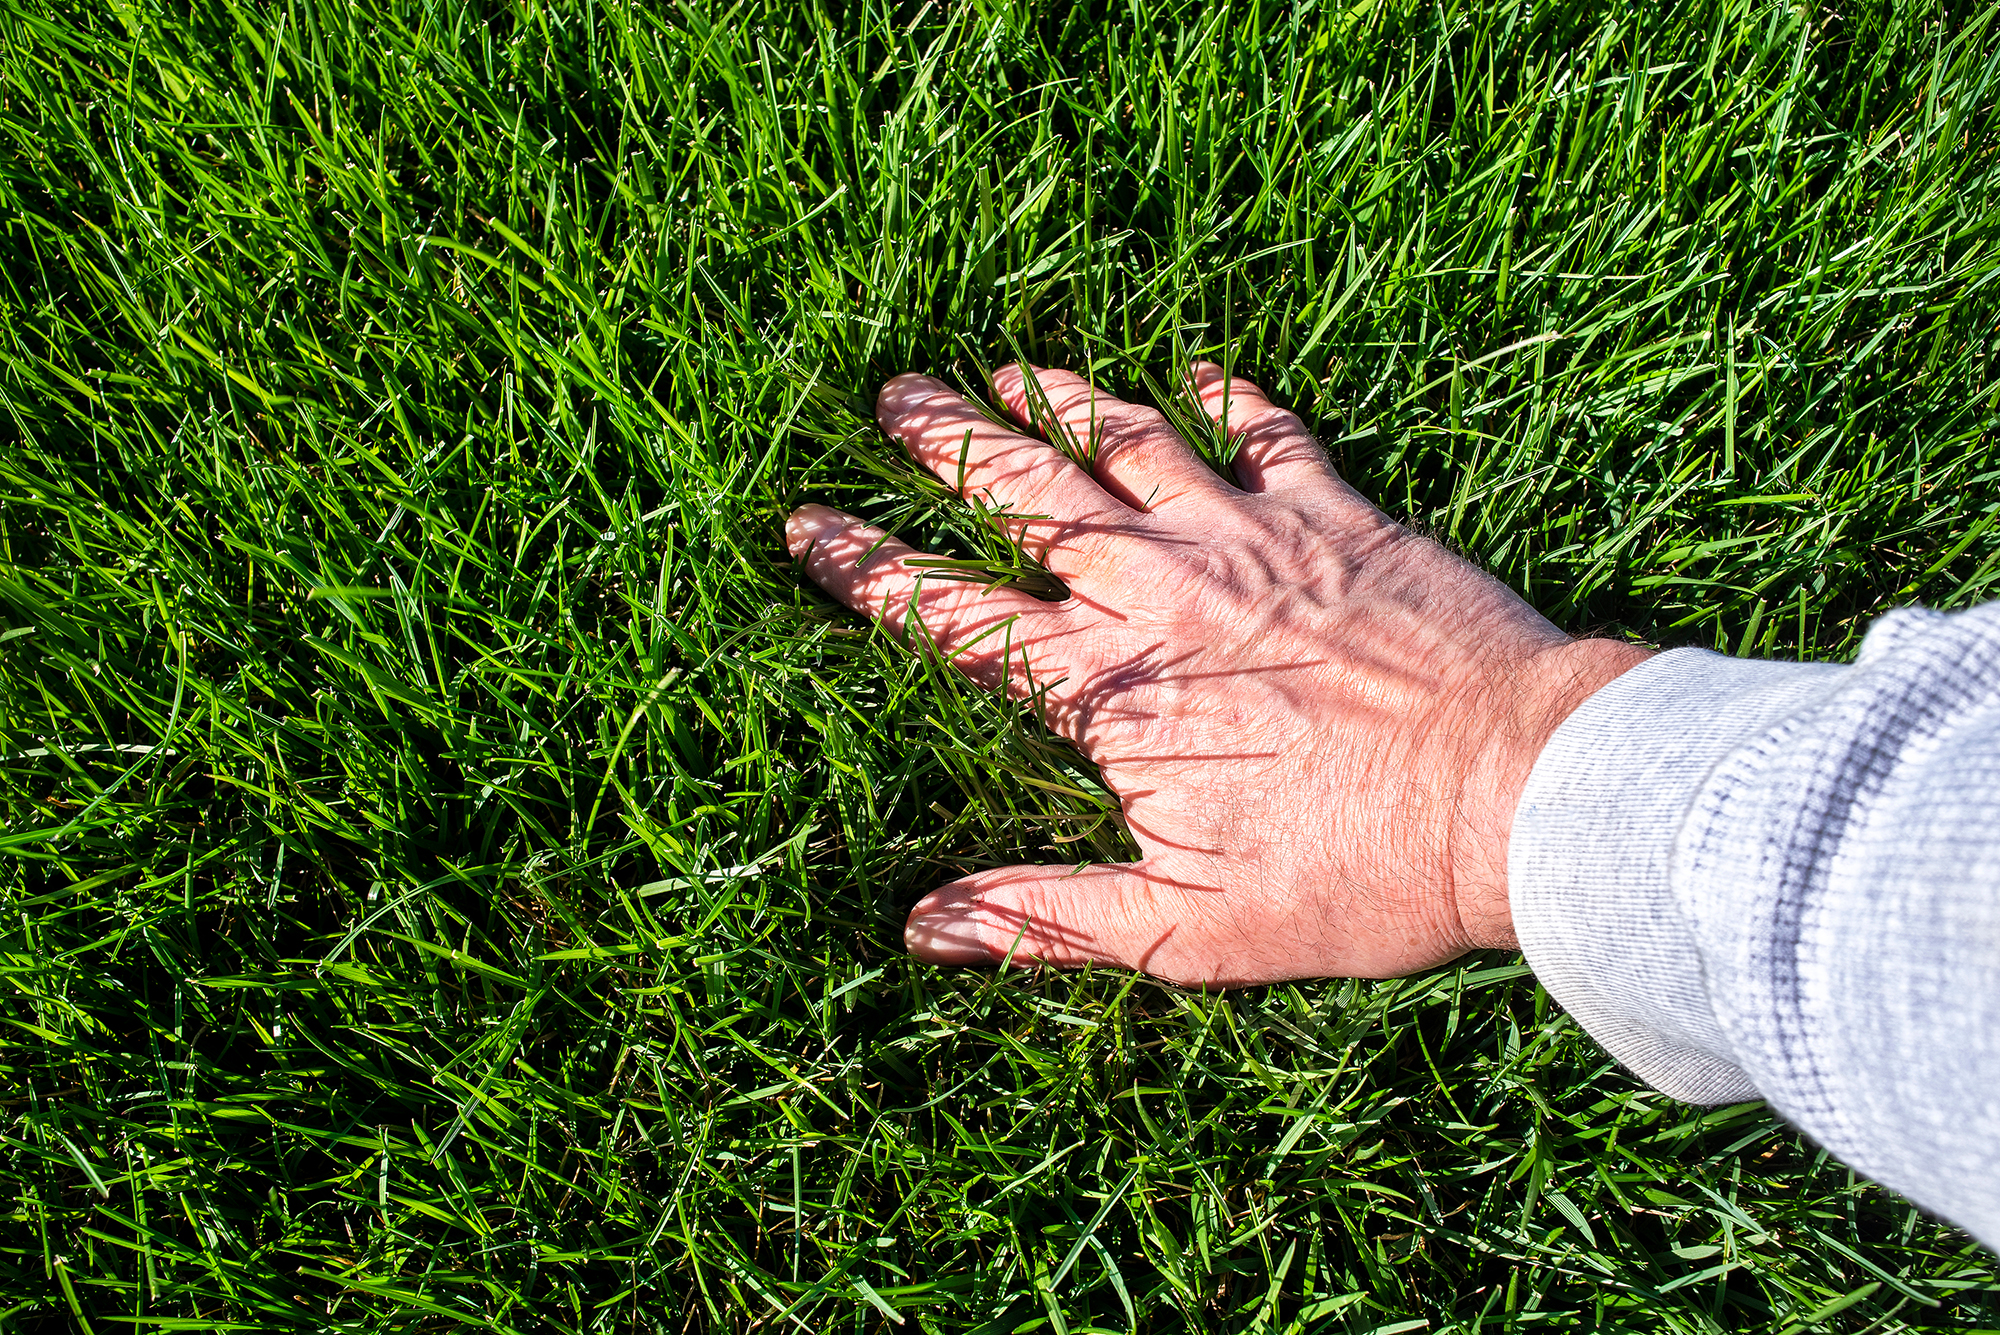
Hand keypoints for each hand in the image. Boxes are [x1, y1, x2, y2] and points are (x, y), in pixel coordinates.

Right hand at [787, 364, 1649, 983]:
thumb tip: (925, 927)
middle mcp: (1159, 588)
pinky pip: (1269, 430)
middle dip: (947, 444)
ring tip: (1001, 368)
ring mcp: (1249, 535)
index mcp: (1107, 686)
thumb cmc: (1357, 874)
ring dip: (1057, 401)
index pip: (953, 616)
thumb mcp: (1188, 929)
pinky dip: (1230, 396)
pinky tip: (1203, 369)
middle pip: (1027, 497)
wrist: (1516, 792)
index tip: (807, 526)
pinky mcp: (1339, 512)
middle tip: (893, 396)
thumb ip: (1049, 916)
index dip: (869, 570)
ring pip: (1127, 442)